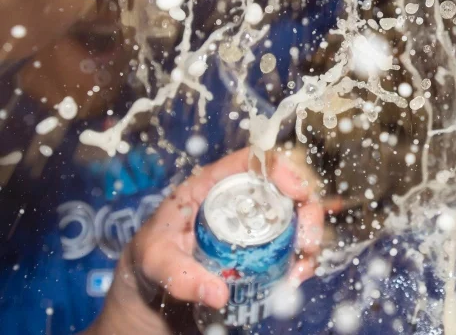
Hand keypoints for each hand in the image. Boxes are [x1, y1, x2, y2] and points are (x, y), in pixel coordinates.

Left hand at [88, 147, 334, 334]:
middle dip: (307, 211)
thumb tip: (218, 295)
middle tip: (308, 243)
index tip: (298, 192)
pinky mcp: (261, 247)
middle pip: (285, 189)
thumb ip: (180, 276)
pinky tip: (295, 277)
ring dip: (309, 239)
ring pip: (296, 217)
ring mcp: (253, 223)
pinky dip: (301, 260)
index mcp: (211, 185)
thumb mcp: (155, 263)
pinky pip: (291, 246)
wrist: (150, 288)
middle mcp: (239, 198)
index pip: (251, 161)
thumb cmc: (146, 261)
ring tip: (301, 269)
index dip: (280, 168)